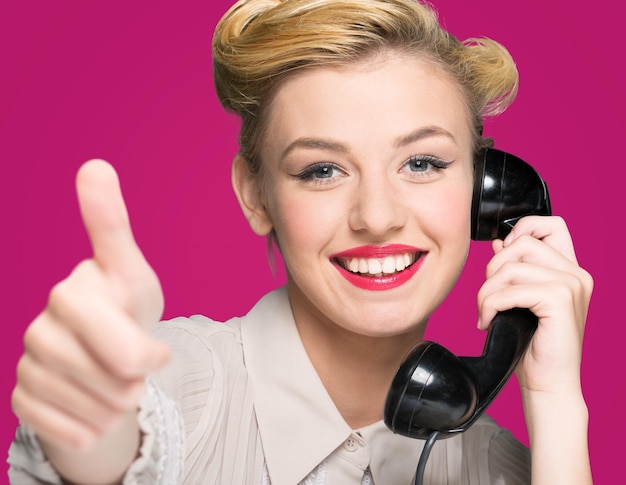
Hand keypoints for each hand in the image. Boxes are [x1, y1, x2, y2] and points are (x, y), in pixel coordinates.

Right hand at [11, 160, 169, 453]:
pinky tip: (92, 409)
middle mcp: (41, 325)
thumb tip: (93, 165)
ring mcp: (28, 363)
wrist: (105, 360)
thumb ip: (112, 227)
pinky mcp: (22, 397)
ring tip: (116, 382)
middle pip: (117, 374)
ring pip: (97, 406)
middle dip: (139, 377)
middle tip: (137, 365)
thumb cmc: (124, 309)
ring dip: (119, 402)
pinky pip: (69, 428)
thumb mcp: (133, 273)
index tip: (119, 257)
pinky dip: (91, 425)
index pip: (113, 330)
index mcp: (73, 291)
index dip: (142, 348)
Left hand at [476, 215, 592, 395]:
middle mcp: (576, 274)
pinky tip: (488, 320)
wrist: (549, 384)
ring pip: (511, 267)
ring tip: (486, 312)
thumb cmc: (534, 345)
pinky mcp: (559, 301)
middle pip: (521, 242)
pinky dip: (490, 304)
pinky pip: (510, 290)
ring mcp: (571, 286)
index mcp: (570, 270)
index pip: (551, 225)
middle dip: (493, 268)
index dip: (521, 229)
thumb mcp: (522, 300)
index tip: (502, 255)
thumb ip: (516, 270)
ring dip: (487, 290)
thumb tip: (498, 243)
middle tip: (489, 296)